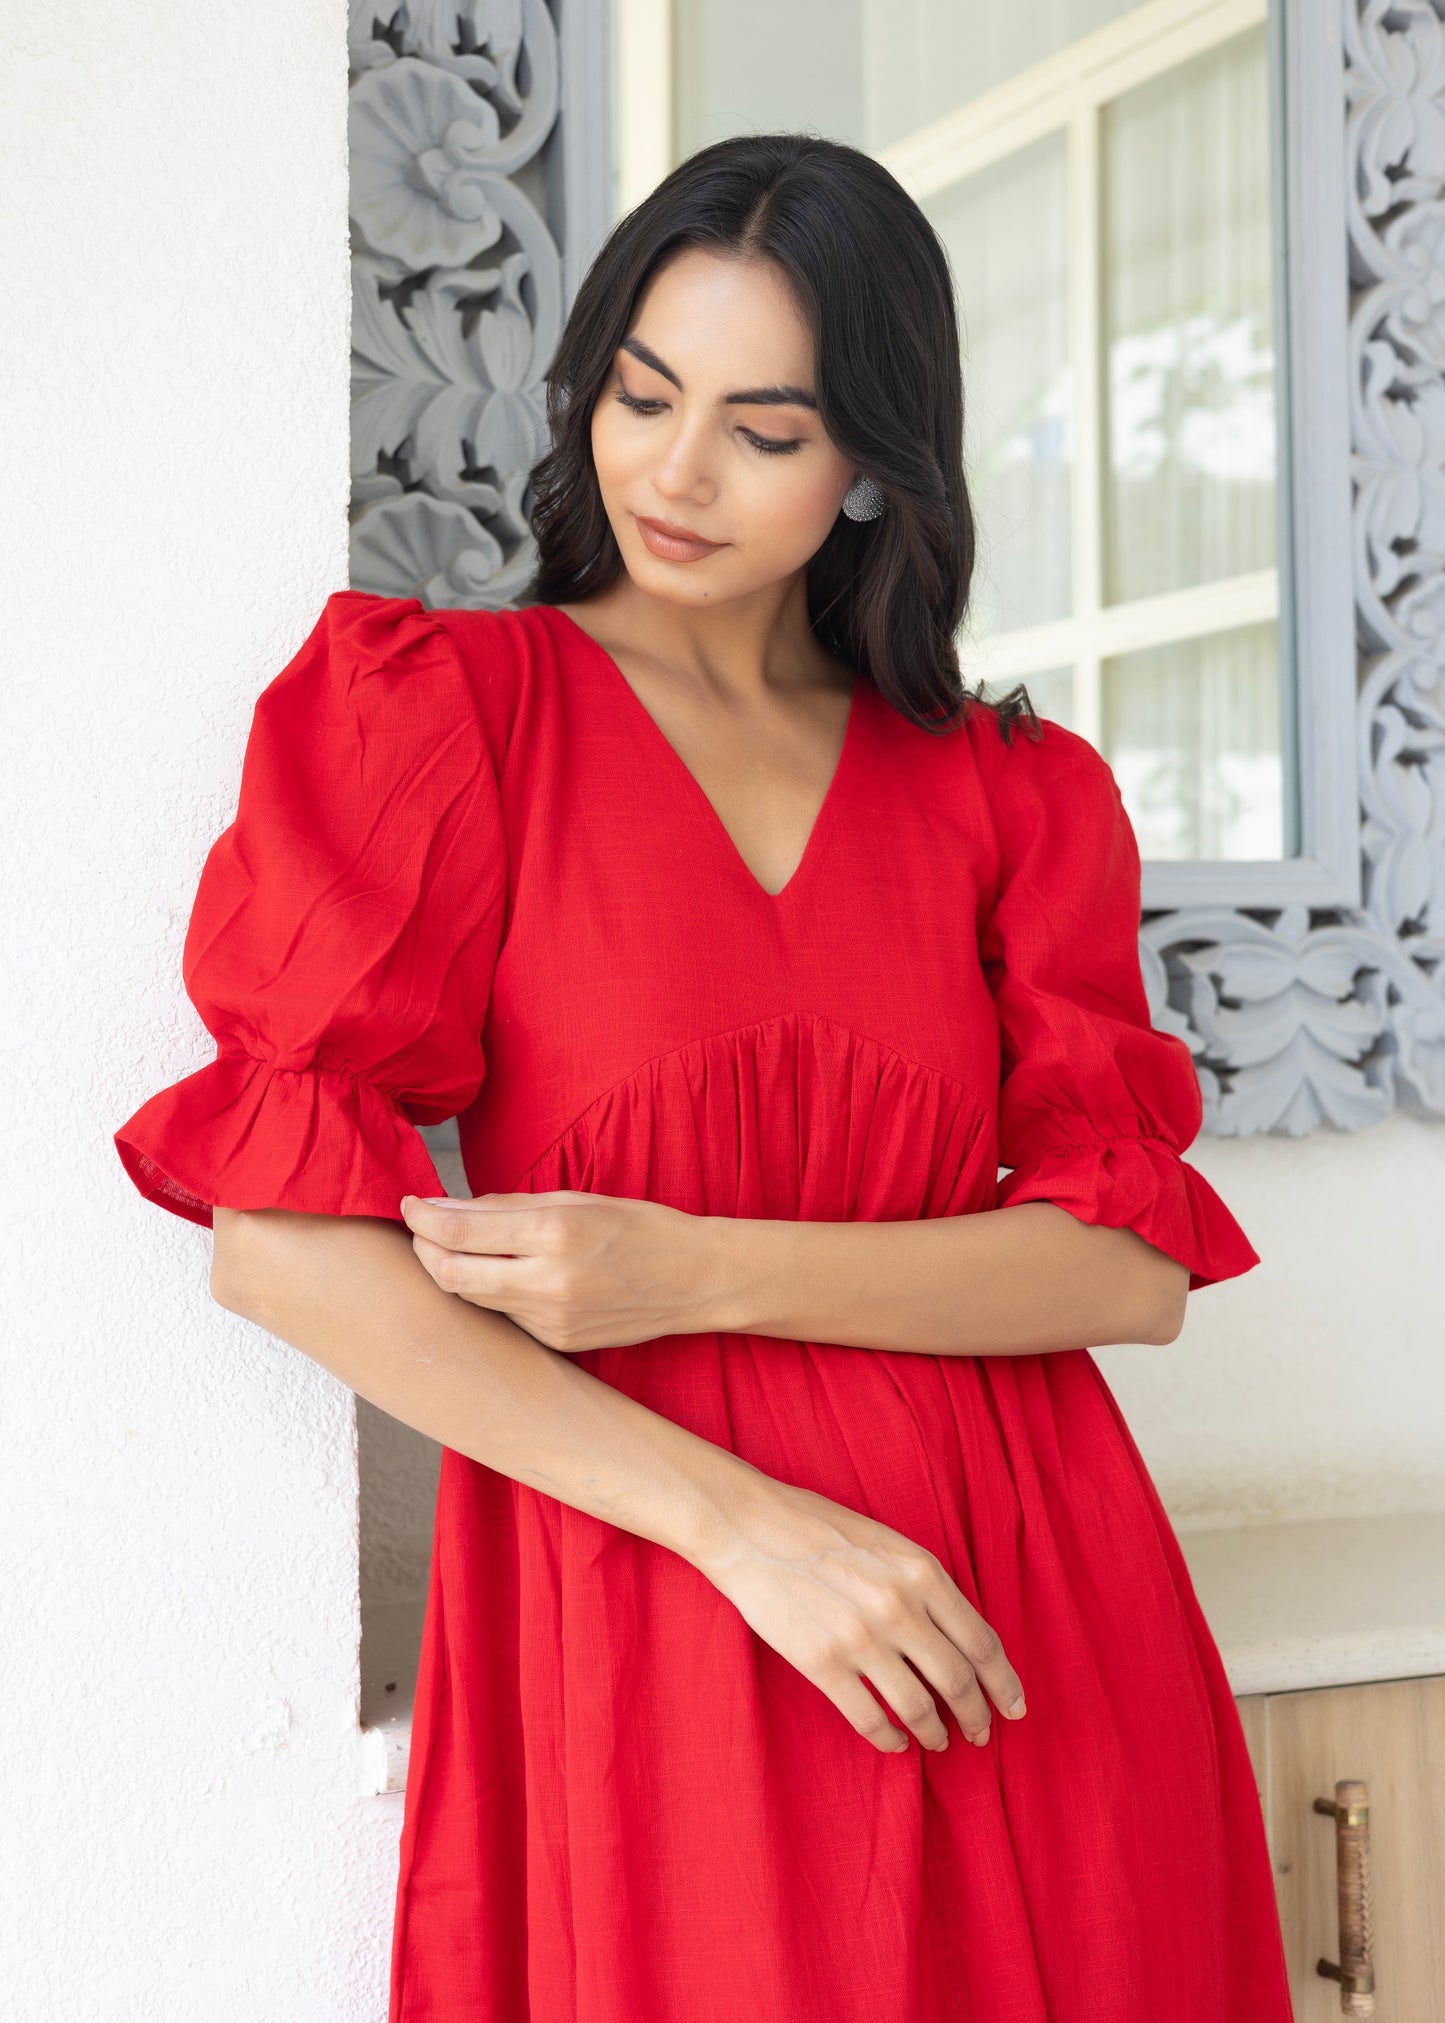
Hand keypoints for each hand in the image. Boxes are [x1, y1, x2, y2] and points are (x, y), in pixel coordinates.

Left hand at [399, 1190, 722, 1351]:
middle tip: (419, 1230)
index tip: (410, 1204)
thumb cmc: (640, 1228)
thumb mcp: (577, 1200)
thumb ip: (508, 1206)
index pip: (460, 1232)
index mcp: (555, 1234)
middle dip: (424, 1251)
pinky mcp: (558, 1343)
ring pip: (474, 1300)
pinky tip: (496, 1275)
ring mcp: (552, 1321)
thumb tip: (448, 1206)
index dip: (423, 1217)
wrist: (696, 1280)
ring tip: (450, 1247)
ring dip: (452, 1273)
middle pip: (452, 1275)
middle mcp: (549, 1283)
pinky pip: (506, 1318)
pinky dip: (491, 1294)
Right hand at [691, 1468, 1026, 1753]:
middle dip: (977, 1717)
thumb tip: (960, 1639)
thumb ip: (926, 1586)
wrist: (750, 1527)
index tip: (1013, 1708)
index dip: (1004, 1684)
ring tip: (938, 1740)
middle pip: (959, 1682)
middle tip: (979, 1733)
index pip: (982, 1643)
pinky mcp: (822, 1663)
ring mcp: (860, 1639)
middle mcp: (899, 1607)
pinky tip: (895, 1742)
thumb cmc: (819, 1528)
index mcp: (922, 1572)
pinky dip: (890, 1739)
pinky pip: (869, 1719)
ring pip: (919, 1708)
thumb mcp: (888, 1543)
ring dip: (935, 1733)